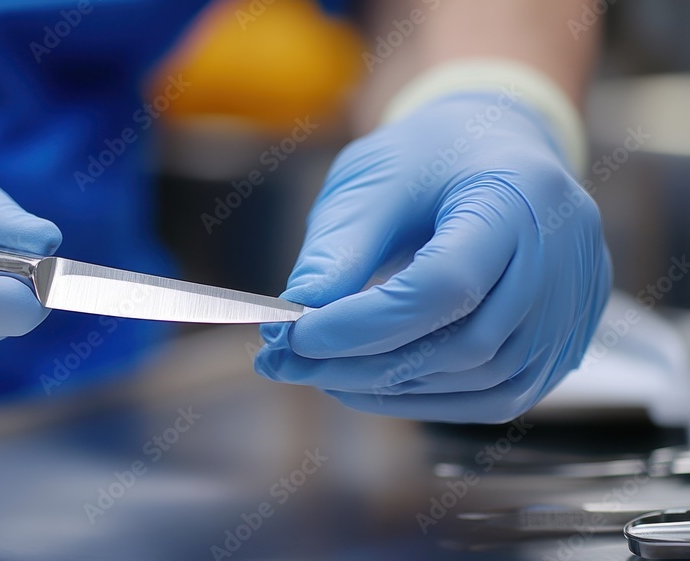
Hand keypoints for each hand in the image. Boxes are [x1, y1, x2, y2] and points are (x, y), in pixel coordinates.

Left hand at [254, 92, 611, 422]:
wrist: (494, 150)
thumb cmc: (427, 159)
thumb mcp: (372, 181)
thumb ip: (336, 250)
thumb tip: (292, 321)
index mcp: (521, 193)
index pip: (447, 284)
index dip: (366, 323)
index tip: (296, 336)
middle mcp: (566, 254)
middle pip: (468, 343)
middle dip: (368, 365)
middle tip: (293, 365)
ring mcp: (575, 304)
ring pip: (484, 381)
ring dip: (394, 391)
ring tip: (323, 373)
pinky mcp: (566, 340)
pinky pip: (498, 395)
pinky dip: (429, 400)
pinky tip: (373, 385)